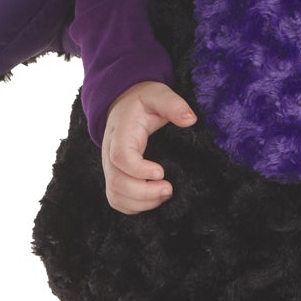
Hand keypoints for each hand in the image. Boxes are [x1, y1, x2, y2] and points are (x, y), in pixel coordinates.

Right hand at [101, 80, 196, 214]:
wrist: (124, 105)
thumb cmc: (143, 101)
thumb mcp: (159, 94)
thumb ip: (173, 104)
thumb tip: (190, 119)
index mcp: (121, 132)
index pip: (120, 157)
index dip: (138, 170)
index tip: (161, 172)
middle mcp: (109, 152)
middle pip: (116, 182)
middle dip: (144, 192)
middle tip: (169, 189)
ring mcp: (110, 167)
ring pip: (115, 195)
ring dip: (141, 202)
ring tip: (165, 195)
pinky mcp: (114, 177)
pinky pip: (117, 200)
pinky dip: (135, 207)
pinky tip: (155, 199)